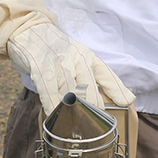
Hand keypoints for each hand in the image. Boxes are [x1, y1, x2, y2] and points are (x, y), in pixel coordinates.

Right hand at [7, 23, 134, 116]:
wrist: (30, 30)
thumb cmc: (58, 49)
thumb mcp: (80, 58)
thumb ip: (100, 77)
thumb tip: (128, 100)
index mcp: (88, 56)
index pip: (106, 74)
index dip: (116, 90)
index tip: (125, 104)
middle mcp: (76, 58)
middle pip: (88, 89)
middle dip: (92, 110)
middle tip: (93, 126)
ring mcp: (58, 62)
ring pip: (69, 91)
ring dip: (72, 111)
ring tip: (75, 127)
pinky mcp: (40, 66)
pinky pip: (48, 90)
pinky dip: (52, 105)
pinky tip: (55, 115)